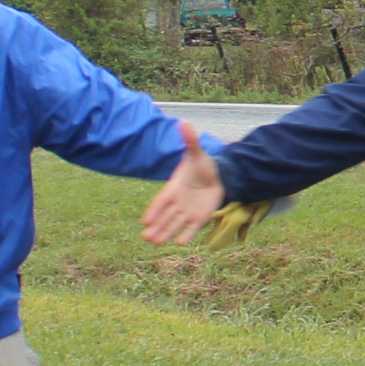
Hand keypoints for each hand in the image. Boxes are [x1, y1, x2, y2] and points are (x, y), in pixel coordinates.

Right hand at [139, 121, 229, 245]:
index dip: (154, 210)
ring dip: (165, 233)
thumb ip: (190, 141)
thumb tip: (184, 122)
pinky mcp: (200, 217)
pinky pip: (192, 228)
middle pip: (165, 217)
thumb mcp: (197, 153)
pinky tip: (180, 243)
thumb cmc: (202, 166)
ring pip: (174, 224)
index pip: (161, 201)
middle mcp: (178, 202)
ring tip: (155, 243)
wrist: (219, 176)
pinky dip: (187, 235)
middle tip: (146, 237)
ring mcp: (188, 211)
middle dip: (156, 226)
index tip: (145, 220)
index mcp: (174, 188)